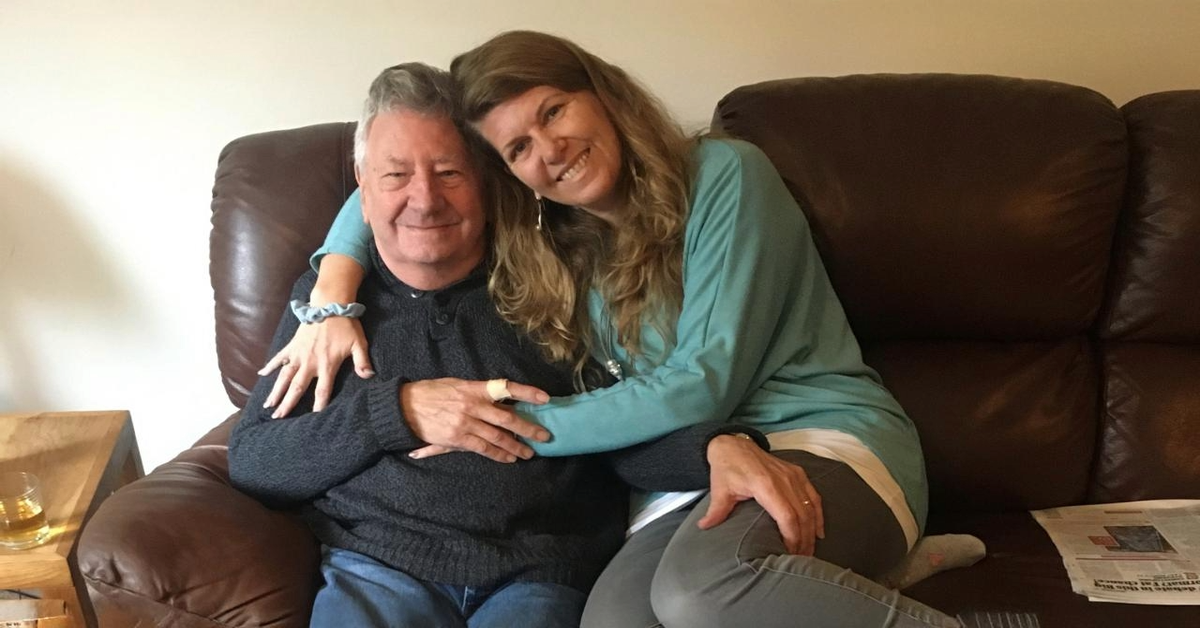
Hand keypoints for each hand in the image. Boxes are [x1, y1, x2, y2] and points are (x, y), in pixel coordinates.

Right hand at [259, 316, 373, 416]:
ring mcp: (299, 354)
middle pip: (297, 388)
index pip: (322, 391)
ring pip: (284, 376)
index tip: (314, 419)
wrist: (330, 304)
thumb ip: (362, 362)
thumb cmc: (346, 325)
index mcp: (327, 365)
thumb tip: (369, 376)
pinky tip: (261, 375)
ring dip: (276, 391)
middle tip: (279, 418)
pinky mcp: (292, 345)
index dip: (319, 405)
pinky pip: (279, 357)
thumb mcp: (359, 344)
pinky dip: (270, 365)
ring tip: (268, 405)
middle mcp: (310, 362)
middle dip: (288, 404)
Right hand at [402, 378, 550, 462]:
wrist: (405, 406)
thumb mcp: (456, 385)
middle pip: (507, 417)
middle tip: (544, 436)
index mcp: (475, 388)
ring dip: (516, 446)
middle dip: (528, 428)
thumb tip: (501, 398)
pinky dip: (498, 454)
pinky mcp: (458, 438)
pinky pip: (483, 448)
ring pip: (498, 436)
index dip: (527, 392)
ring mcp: (466, 422)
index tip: (545, 398)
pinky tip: (509, 458)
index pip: (506, 387)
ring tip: (529, 453)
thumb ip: (478, 392)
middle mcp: (473, 404)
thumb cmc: (432, 393)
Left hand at [698, 436, 825, 554]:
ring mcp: (793, 475)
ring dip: (812, 531)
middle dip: (804, 540)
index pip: (787, 516)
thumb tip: (703, 528)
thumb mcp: (720, 490)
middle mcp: (784, 480)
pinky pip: (813, 496)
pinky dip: (818, 514)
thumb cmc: (727, 468)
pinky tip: (819, 532)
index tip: (789, 554)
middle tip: (801, 560)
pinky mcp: (797, 473)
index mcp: (765, 485)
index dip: (792, 537)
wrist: (734, 445)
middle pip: (802, 516)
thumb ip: (716, 511)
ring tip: (809, 552)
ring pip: (810, 507)